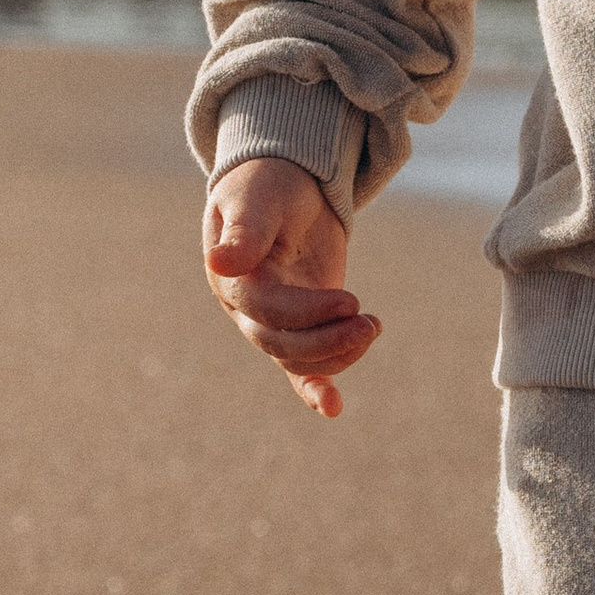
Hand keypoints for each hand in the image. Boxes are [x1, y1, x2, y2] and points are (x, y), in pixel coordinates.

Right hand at [204, 156, 379, 419]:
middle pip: (279, 343)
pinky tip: (333, 409)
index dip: (307, 312)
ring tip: (374, 326)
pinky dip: (315, 388)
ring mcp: (273, 321)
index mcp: (233, 277)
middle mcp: (247, 307)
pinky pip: (303, 367)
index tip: (351, 302)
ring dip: (338, 353)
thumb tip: (220, 263)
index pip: (266, 307)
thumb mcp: (257, 198)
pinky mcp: (302, 326)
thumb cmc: (267, 186)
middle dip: (327, 340)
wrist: (284, 185)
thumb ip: (245, 231)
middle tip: (370, 322)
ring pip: (297, 358)